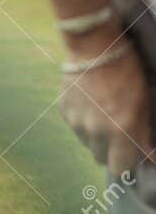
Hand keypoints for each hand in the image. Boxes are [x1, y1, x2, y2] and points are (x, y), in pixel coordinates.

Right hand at [59, 39, 152, 178]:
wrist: (95, 46)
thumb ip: (143, 131)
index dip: (128, 163)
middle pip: (101, 160)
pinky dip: (85, 122)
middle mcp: (96, 131)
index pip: (120, 167)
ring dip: (98, 137)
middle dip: (112, 152)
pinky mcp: (65, 113)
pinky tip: (92, 104)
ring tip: (105, 114)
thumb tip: (149, 157)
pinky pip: (76, 128)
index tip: (133, 155)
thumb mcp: (143, 101)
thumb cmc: (127, 70)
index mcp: (120, 129)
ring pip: (88, 144)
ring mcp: (77, 123)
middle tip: (120, 134)